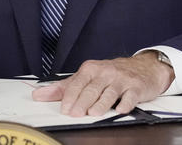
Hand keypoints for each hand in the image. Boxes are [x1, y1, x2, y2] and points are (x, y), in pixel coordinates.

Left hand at [31, 51, 173, 116]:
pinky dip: (125, 103)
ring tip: (93, 113)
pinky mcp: (136, 87)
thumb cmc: (111, 74)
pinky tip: (120, 109)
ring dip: (101, 104)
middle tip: (75, 114)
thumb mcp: (87, 77)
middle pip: (92, 89)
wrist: (143, 68)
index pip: (77, 83)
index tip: (64, 109)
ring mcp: (121, 80)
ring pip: (109, 93)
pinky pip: (130, 96)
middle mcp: (106, 72)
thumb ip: (63, 87)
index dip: (70, 97)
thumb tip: (38, 95)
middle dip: (82, 102)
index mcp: (91, 69)